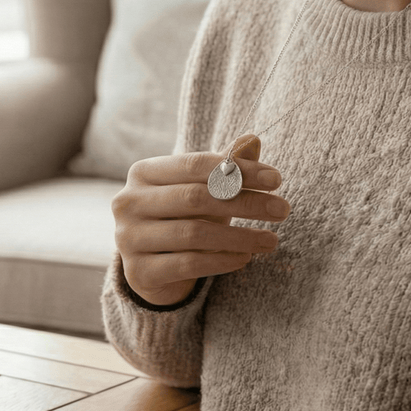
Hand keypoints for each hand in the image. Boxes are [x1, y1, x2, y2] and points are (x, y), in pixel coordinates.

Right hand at [111, 134, 289, 305]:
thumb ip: (225, 167)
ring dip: (240, 237)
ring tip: (271, 240)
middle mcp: (128, 202)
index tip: (277, 179)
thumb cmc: (181, 218)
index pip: (195, 165)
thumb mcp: (203, 190)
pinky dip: (221, 261)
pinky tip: (245, 258)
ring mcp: (128, 238)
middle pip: (196, 198)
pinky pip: (188, 264)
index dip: (238, 170)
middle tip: (282, 209)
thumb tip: (252, 138)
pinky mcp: (138, 272)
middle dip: (245, 203)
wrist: (151, 267)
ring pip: (193, 234)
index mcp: (143, 173)